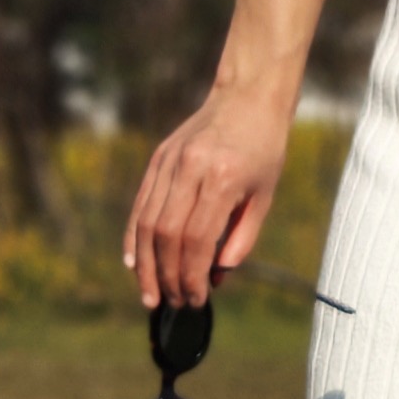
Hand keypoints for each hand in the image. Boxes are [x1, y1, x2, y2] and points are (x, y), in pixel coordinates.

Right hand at [123, 85, 291, 309]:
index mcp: (223, 178)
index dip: (192, 276)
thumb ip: (241, 238)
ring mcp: (170, 161)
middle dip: (167, 276)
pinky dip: (134, 236)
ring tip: (150, 295)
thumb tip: (216, 277)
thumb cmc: (264, 148)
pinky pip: (141, 204)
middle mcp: (191, 169)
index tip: (196, 300)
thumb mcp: (264, 194)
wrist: (248, 95)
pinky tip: (133, 263)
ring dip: (145, 265)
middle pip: (167, 235)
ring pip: (148, 222)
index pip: (197, 241)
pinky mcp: (158, 158)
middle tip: (173, 303)